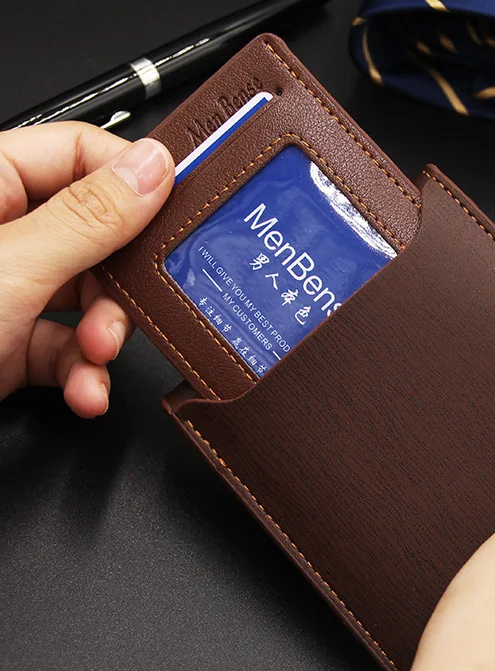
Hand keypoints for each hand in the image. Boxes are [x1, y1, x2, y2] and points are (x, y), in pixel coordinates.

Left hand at [0, 123, 173, 416]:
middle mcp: (2, 231)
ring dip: (105, 339)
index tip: (177, 215)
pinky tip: (86, 391)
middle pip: (99, 236)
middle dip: (119, 285)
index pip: (83, 154)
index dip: (136, 182)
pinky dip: (85, 373)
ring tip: (98, 360)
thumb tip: (155, 169)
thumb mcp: (12, 268)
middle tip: (129, 309)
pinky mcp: (8, 342)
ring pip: (89, 299)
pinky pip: (68, 347)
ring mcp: (7, 290)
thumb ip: (91, 218)